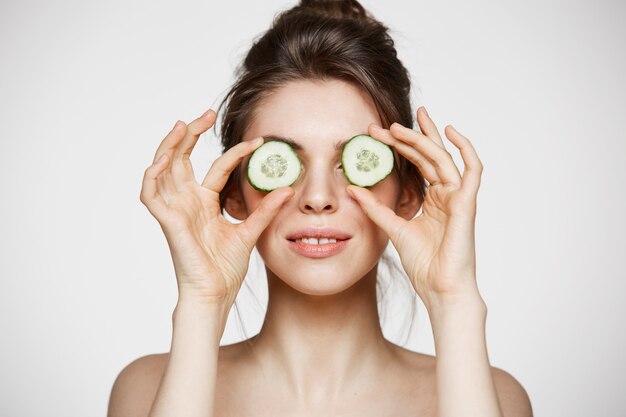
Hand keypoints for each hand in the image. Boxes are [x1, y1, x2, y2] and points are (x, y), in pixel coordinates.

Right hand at [140, 109, 293, 305]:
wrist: (215, 294)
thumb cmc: (225, 268)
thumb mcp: (250, 232)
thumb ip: (265, 210)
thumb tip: (287, 189)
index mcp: (205, 203)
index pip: (217, 168)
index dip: (234, 152)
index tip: (257, 141)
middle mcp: (187, 202)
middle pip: (183, 159)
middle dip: (191, 135)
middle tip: (206, 114)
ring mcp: (175, 210)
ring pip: (163, 169)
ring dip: (169, 145)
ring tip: (183, 124)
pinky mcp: (167, 221)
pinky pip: (150, 194)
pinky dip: (152, 174)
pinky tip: (164, 158)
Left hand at [345, 107, 483, 310]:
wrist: (439, 288)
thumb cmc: (423, 263)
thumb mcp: (392, 228)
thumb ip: (376, 207)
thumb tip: (352, 188)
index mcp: (433, 200)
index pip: (416, 164)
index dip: (398, 147)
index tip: (376, 135)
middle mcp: (446, 194)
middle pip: (429, 156)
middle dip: (408, 137)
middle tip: (384, 124)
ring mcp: (458, 197)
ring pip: (442, 158)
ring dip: (423, 139)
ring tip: (399, 127)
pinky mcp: (466, 203)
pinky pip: (472, 169)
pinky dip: (465, 149)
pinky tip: (450, 131)